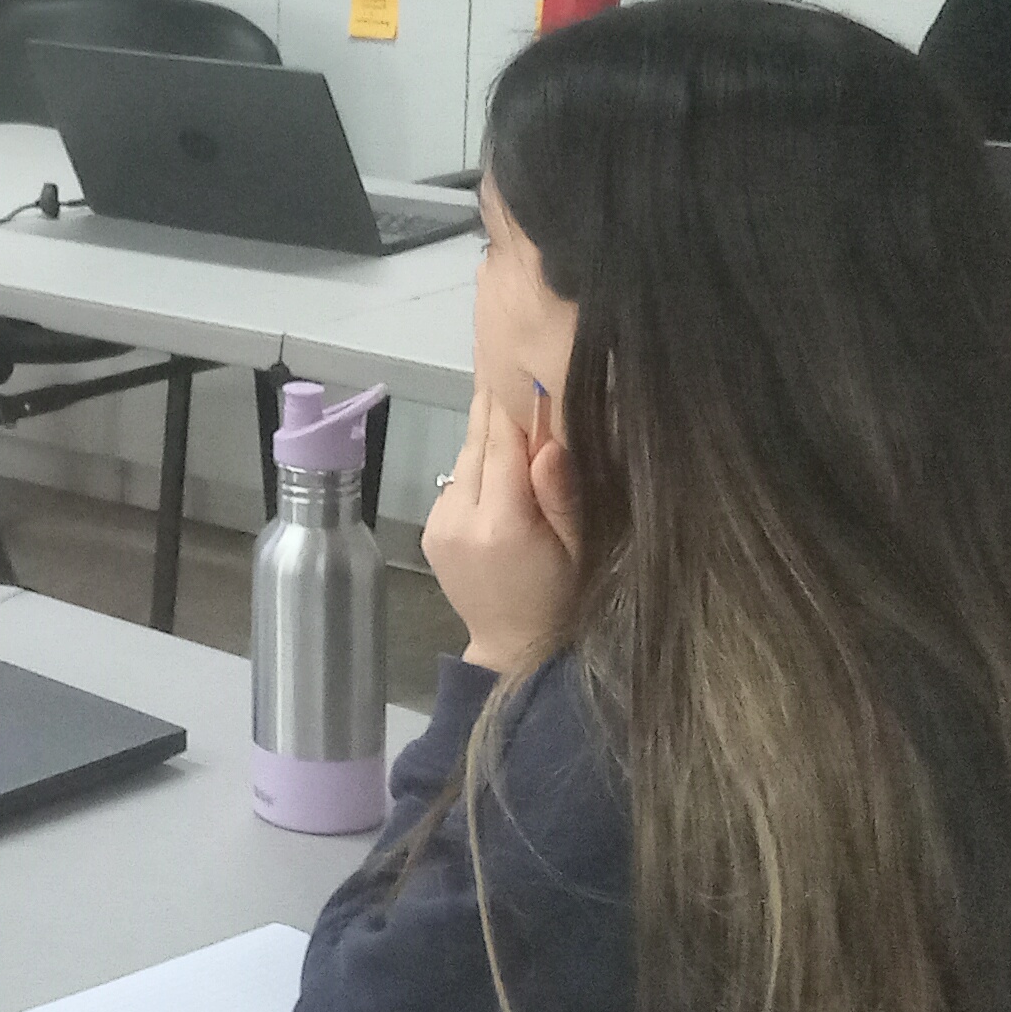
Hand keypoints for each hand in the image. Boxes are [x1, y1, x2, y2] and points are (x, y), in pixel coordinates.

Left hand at [427, 384, 581, 675]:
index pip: (502, 445)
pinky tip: (500, 473)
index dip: (510, 403)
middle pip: (477, 445)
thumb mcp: (579, 549)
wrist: (515, 649)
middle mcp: (460, 519)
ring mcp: (438, 525)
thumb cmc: (563, 598)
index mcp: (501, 524)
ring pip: (463, 460)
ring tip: (514, 418)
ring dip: (487, 441)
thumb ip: (562, 495)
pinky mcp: (430, 530)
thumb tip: (546, 440)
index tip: (518, 363)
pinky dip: (477, 470)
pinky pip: (456, 482)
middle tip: (513, 370)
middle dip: (497, 413)